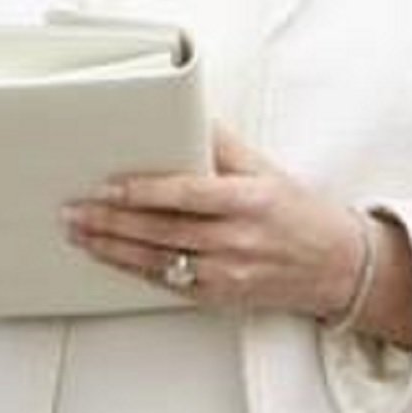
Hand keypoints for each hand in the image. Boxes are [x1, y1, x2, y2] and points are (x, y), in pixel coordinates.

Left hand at [62, 126, 363, 318]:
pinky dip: (133, 270)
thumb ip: (220, 145)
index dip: (142, 191)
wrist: (338, 267)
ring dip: (111, 247)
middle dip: (111, 220)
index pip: (185, 195)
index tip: (107, 185)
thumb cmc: (299, 212)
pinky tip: (107, 257)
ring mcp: (228, 274)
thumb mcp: (264, 169)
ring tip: (78, 233)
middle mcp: (237, 241)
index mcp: (249, 201)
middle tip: (73, 210)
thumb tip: (182, 114)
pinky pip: (168, 283)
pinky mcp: (221, 297)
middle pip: (161, 230)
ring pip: (158, 261)